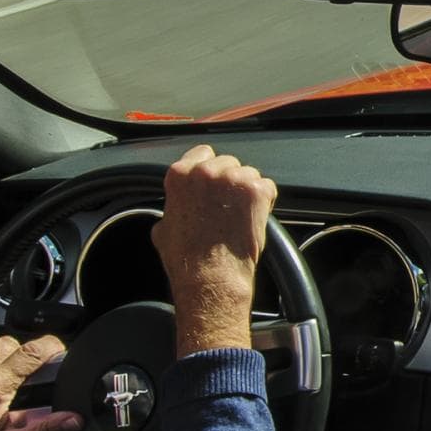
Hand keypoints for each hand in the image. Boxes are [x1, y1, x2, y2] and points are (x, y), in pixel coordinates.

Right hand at [157, 144, 274, 356]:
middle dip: (230, 182)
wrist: (210, 277)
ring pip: (249, 174)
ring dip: (248, 192)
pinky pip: (267, 187)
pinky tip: (253, 219)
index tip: (214, 186)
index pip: (203, 153)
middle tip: (227, 208)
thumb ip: (171, 206)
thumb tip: (173, 207)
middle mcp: (205, 171)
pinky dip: (265, 202)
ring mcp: (232, 179)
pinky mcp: (255, 191)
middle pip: (228, 163)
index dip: (211, 170)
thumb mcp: (163, 227)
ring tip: (239, 217)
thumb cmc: (185, 259)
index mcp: (180, 175)